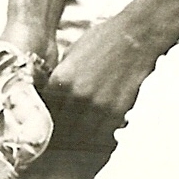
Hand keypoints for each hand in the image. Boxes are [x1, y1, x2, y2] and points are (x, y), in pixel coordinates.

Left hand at [42, 17, 169, 133]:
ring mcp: (99, 106)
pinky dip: (97, 138)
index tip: (42, 129)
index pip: (44, 113)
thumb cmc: (102, 41)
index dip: (42, 123)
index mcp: (62, 81)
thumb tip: (49, 97)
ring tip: (74, 142)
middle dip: (57, 136)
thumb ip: (60, 79)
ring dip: (76, 140)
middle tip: (56, 141)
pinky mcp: (118, 111)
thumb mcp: (71, 55)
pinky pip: (102, 134)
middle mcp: (78, 97)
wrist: (136, 36)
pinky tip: (94, 136)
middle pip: (60, 129)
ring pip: (80, 137)